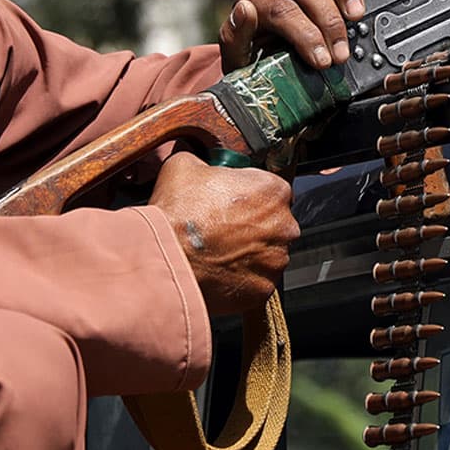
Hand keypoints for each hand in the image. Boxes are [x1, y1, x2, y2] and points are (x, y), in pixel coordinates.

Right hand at [149, 151, 298, 315]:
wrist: (165, 258)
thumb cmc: (178, 213)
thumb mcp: (185, 165)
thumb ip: (204, 161)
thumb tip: (202, 164)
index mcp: (273, 190)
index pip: (270, 189)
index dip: (248, 194)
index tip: (232, 201)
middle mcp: (284, 226)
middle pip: (273, 223)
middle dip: (252, 225)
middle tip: (221, 228)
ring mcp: (276, 261)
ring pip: (267, 254)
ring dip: (248, 252)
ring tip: (218, 251)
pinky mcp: (264, 289)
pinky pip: (256, 281)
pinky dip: (241, 277)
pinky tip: (219, 270)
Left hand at [220, 0, 371, 73]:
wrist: (268, 57)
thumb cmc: (256, 60)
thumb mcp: (239, 60)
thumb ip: (234, 37)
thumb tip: (245, 9)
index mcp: (254, 2)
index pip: (281, 10)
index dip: (305, 35)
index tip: (323, 61)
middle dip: (329, 21)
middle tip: (342, 53)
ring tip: (357, 14)